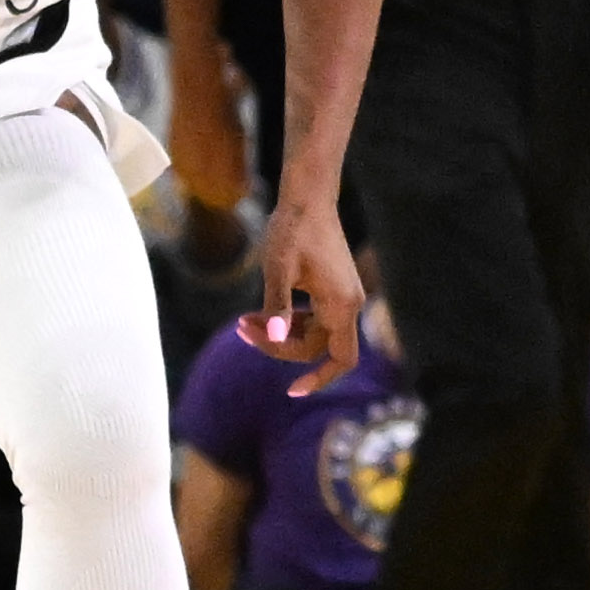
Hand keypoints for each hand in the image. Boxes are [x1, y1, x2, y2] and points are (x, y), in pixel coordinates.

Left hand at [243, 195, 362, 396]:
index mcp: (340, 305)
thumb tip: (273, 336)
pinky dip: (288, 320)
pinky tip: (261, 310)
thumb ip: (276, 306)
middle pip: (316, 347)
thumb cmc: (292, 229)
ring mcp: (343, 296)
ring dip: (280, 334)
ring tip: (243, 320)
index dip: (320, 379)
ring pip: (313, 334)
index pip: (340, 359)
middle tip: (241, 330)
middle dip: (278, 346)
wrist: (308, 197)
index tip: (291, 392)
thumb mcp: (278, 269)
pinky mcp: (334, 288)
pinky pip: (313, 318)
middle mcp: (348, 304)